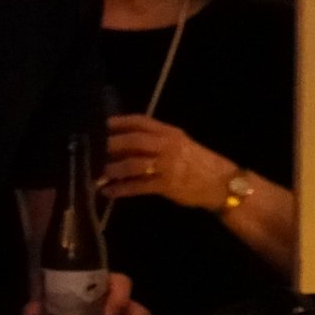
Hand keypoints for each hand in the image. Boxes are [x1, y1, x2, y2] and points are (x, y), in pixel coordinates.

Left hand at [105, 114, 236, 210]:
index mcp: (169, 133)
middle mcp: (168, 146)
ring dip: (112, 169)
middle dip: (111, 144)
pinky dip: (121, 189)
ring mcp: (168, 165)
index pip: (141, 122)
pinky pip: (139, 186)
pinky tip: (108, 192)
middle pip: (134, 141)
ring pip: (134, 164)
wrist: (222, 183)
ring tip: (94, 174)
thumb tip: (121, 143)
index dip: (119, 122)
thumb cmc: (196, 162)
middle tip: (91, 149)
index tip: (100, 124)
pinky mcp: (167, 185)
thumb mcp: (179, 144)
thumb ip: (154, 141)